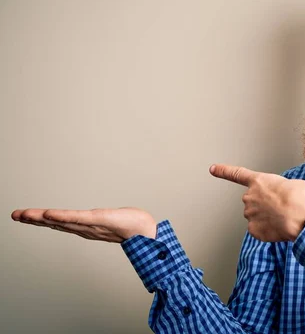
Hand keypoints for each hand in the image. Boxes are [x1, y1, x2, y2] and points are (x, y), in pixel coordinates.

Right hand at [11, 207, 156, 242]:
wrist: (147, 232)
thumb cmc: (129, 225)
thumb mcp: (108, 220)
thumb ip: (97, 220)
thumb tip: (89, 219)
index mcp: (85, 227)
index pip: (59, 223)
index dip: (41, 220)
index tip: (22, 216)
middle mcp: (84, 228)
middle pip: (55, 223)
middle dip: (34, 219)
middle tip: (15, 215)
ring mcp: (90, 225)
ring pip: (62, 221)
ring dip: (43, 218)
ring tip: (25, 214)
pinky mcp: (99, 220)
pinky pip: (78, 218)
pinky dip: (63, 217)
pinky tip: (50, 215)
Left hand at [210, 164, 304, 241]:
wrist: (302, 216)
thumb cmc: (301, 198)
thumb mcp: (293, 183)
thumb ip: (280, 189)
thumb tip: (283, 199)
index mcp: (259, 181)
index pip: (237, 174)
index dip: (224, 171)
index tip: (213, 169)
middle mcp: (250, 197)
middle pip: (254, 202)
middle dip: (265, 205)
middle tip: (282, 207)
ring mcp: (250, 214)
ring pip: (257, 217)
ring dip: (268, 218)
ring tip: (284, 218)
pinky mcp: (254, 230)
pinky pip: (260, 231)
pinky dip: (268, 231)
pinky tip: (280, 228)